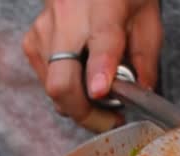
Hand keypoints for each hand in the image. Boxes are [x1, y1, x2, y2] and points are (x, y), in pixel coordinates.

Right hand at [23, 0, 162, 132]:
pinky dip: (66, 90)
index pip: (101, 42)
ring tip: (99, 95)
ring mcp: (44, 32)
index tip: (101, 91)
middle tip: (109, 121)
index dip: (99, 70)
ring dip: (78, 104)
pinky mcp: (32, 42)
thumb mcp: (146, 16)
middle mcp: (67, 19)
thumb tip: (142, 93)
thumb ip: (147, 57)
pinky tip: (80, 78)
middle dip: (85, 114)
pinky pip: (46, 82)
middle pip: (61, 82)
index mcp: (104, 9)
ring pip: (53, 89)